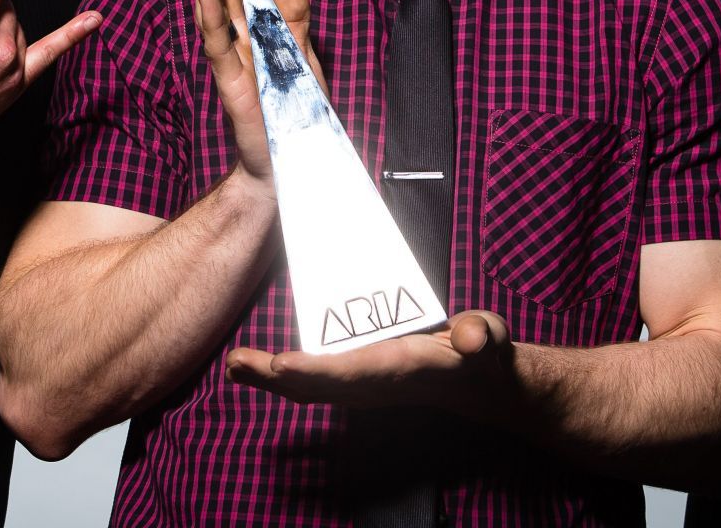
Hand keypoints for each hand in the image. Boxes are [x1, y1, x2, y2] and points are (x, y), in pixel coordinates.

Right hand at [190, 0, 325, 188]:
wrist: (293, 165)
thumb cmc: (298, 113)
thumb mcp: (305, 56)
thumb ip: (295, 16)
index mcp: (261, 32)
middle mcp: (242, 43)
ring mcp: (235, 63)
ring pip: (217, 12)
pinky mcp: (234, 85)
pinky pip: (220, 47)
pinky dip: (212, 19)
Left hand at [224, 310, 514, 416]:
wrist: (479, 383)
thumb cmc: (480, 353)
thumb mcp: (487, 337)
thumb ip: (480, 335)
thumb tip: (473, 338)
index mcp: (400, 367)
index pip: (353, 371)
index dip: (317, 371)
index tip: (282, 365)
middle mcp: (374, 382)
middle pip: (318, 384)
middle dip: (277, 377)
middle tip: (237, 363)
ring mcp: (362, 385)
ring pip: (308, 386)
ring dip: (269, 378)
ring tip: (233, 364)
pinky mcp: (356, 379)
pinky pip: (311, 381)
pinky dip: (279, 376)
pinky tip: (250, 367)